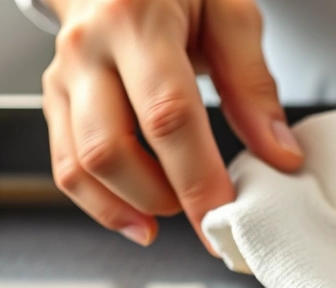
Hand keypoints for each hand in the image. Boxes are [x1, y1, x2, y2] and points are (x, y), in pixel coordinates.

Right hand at [42, 0, 302, 250]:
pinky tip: (138, 217)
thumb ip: (254, 84)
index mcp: (135, 20)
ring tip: (174, 216)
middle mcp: (88, 49)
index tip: (225, 216)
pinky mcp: (56, 98)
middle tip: (207, 216)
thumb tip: (279, 155)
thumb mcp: (230, 11)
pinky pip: (65, 164)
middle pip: (111, 148)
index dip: (197, 176)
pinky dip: (100, 203)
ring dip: (129, 207)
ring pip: (80, 165)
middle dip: (162, 198)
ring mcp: (63, 75)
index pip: (167, 114)